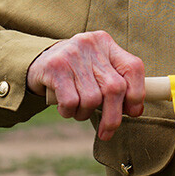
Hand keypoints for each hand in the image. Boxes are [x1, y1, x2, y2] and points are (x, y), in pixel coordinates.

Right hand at [27, 30, 145, 140]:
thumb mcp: (97, 68)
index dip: (137, 94)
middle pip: (115, 88)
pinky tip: (65, 107)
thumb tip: (135, 110)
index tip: (132, 112)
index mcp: (106, 43)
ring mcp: (72, 54)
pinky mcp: (55, 67)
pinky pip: (71, 102)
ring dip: (85, 113)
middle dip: (113, 117)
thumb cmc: (75, 71)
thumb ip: (116, 83)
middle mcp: (91, 45)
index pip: (133, 67)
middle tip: (107, 132)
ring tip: (77, 108)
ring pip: (92, 99)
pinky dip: (69, 112)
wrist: (37, 61)